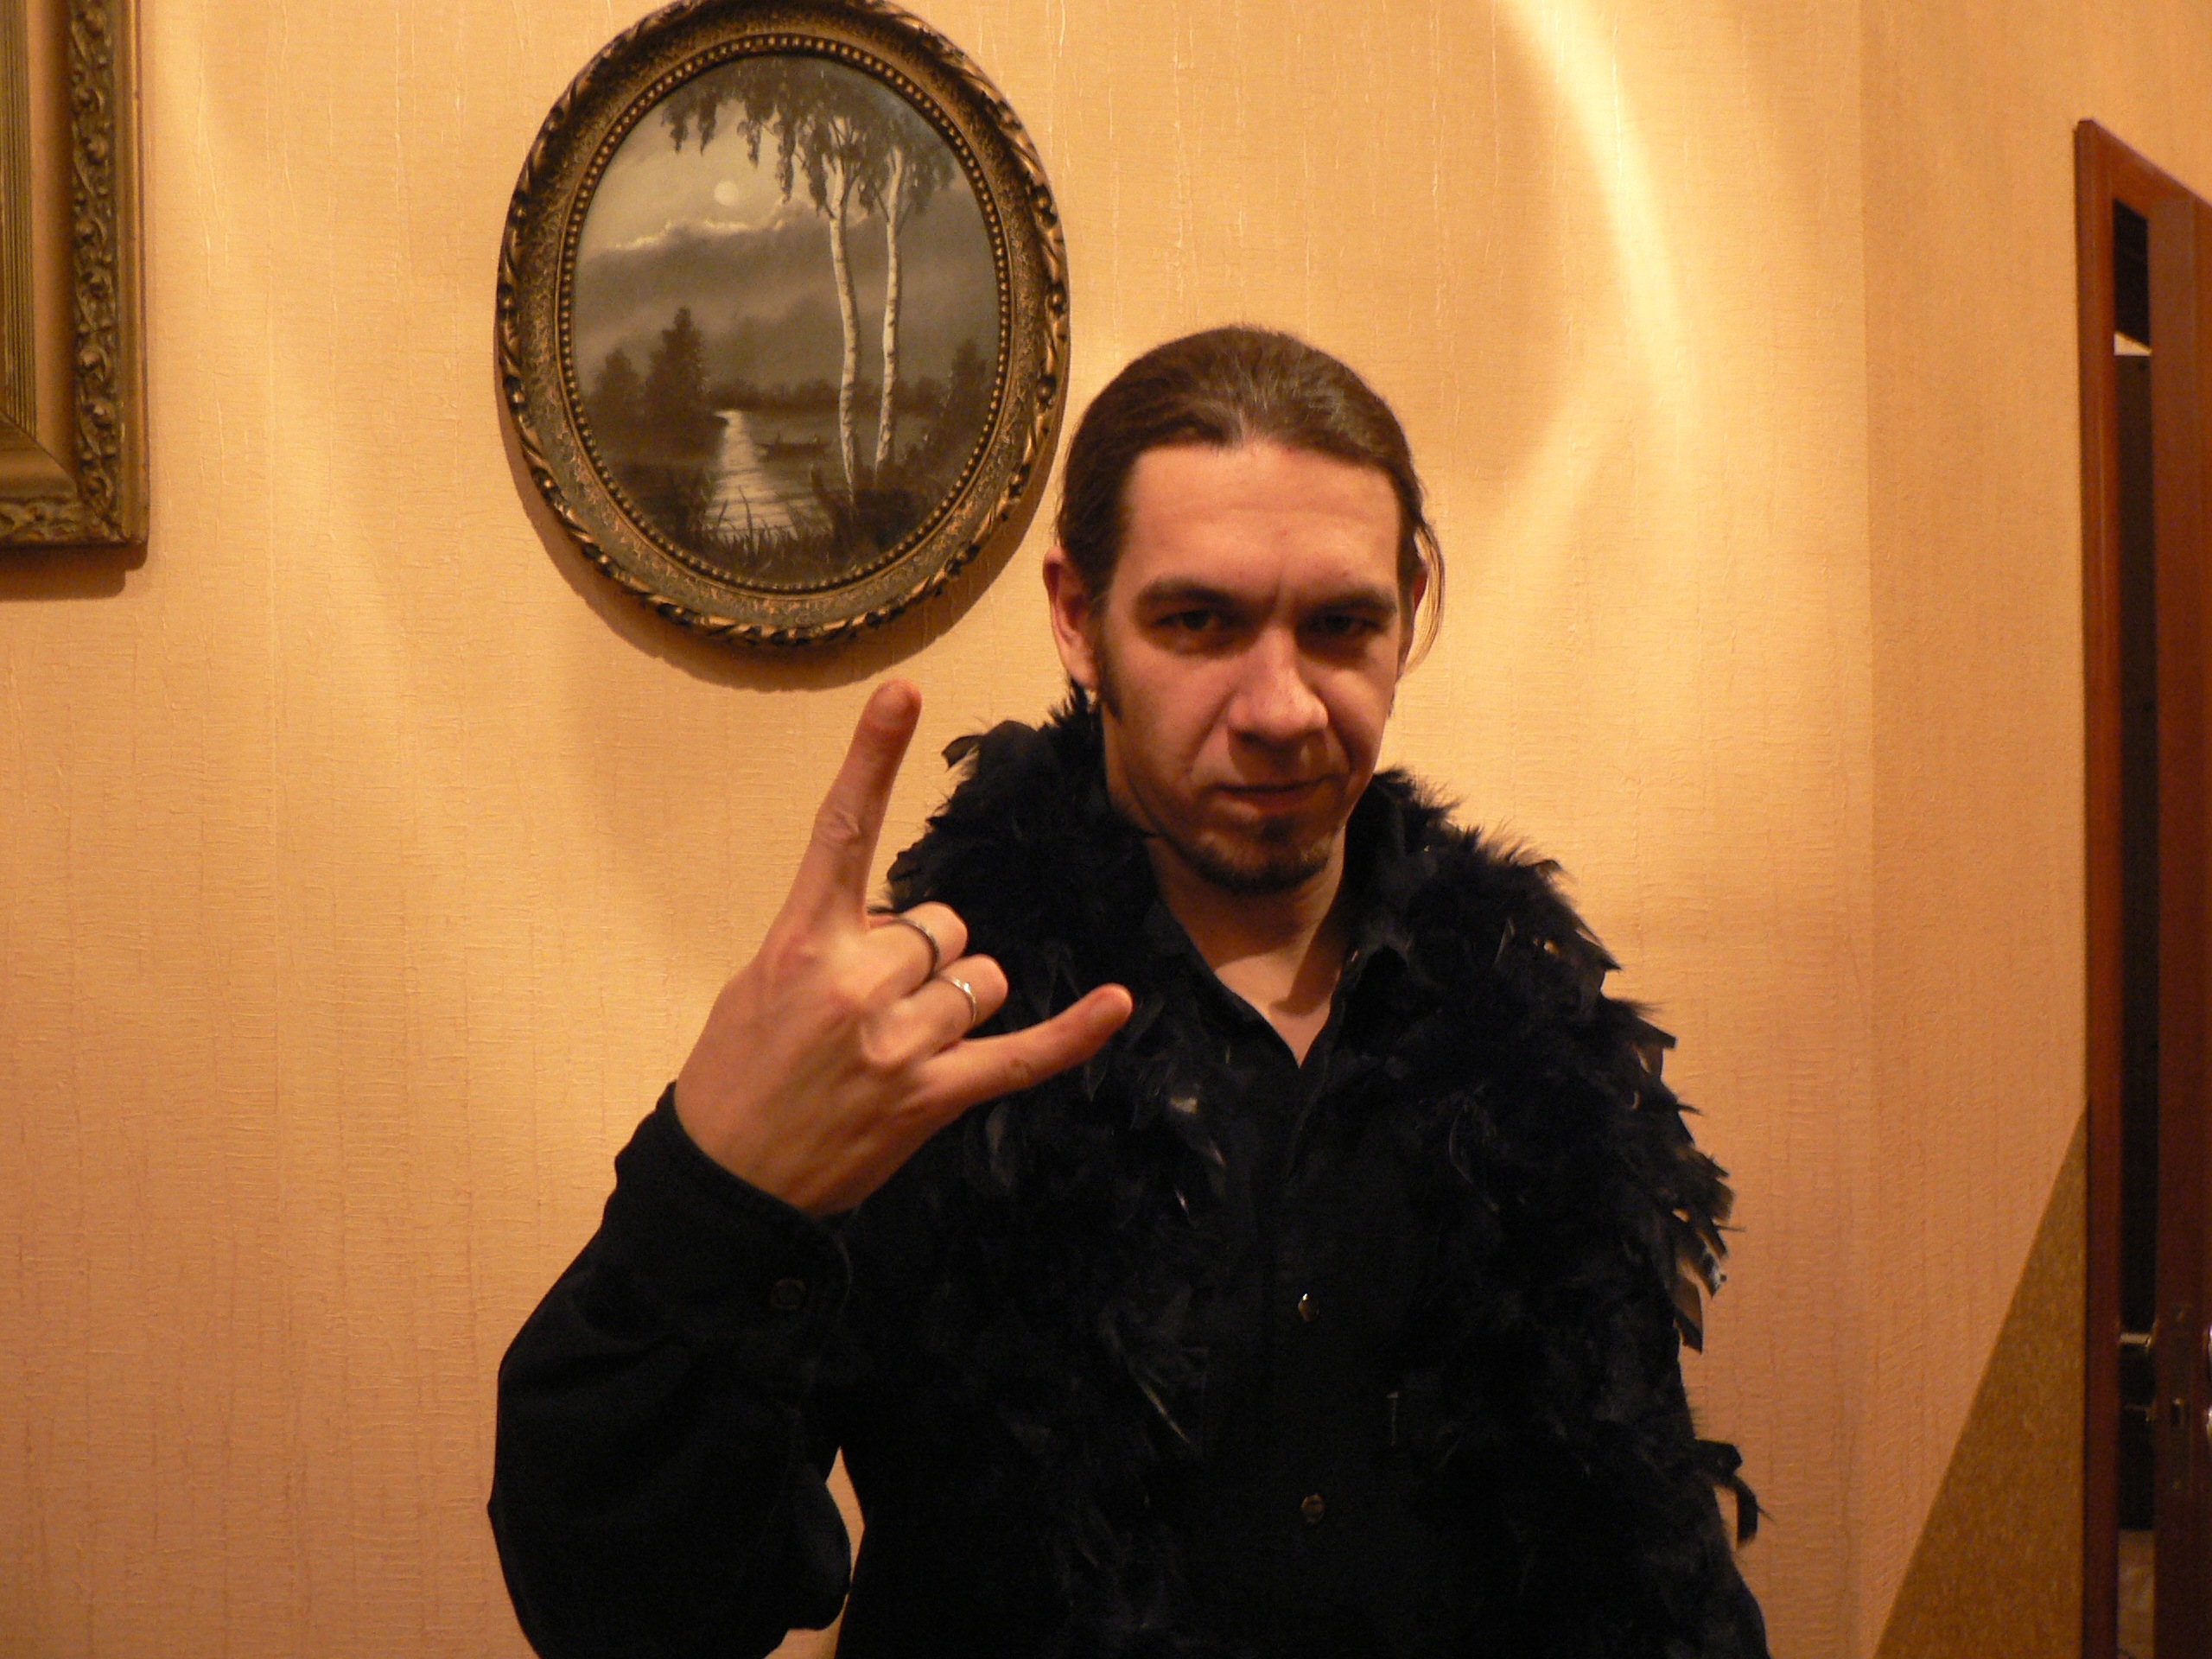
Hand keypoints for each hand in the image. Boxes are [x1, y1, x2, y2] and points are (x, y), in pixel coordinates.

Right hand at [675, 681, 1133, 1216]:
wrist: (727, 1184)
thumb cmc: (738, 1076)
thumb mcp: (760, 984)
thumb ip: (834, 937)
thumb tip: (907, 930)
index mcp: (802, 941)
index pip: (843, 831)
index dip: (874, 756)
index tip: (904, 692)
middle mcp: (856, 981)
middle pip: (942, 922)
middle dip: (920, 955)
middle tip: (867, 1009)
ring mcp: (900, 1040)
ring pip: (979, 976)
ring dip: (954, 1001)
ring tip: (896, 1047)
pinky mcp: (934, 1095)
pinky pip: (1023, 1055)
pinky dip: (1074, 1033)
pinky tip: (1117, 1003)